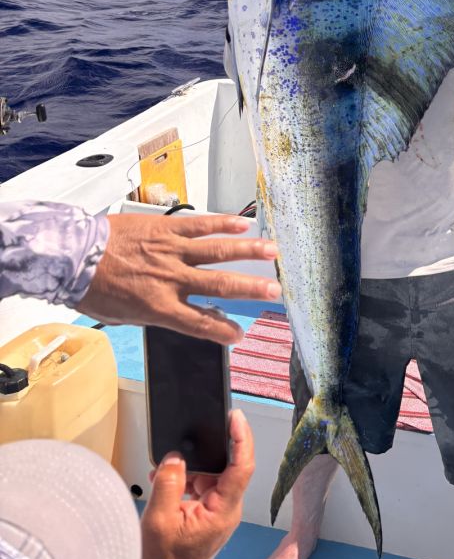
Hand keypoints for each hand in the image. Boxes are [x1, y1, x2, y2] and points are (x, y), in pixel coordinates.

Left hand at [77, 211, 280, 343]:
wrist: (73, 257)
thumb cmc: (94, 288)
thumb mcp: (124, 315)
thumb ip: (156, 315)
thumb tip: (177, 315)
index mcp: (159, 307)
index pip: (201, 323)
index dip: (223, 330)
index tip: (240, 334)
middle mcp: (170, 279)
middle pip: (220, 286)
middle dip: (251, 289)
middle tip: (275, 290)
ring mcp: (170, 252)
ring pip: (217, 251)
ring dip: (248, 251)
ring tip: (272, 251)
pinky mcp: (165, 229)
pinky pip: (200, 226)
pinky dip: (223, 224)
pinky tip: (242, 225)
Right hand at [140, 408, 254, 558]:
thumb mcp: (159, 520)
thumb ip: (169, 483)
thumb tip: (175, 456)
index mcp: (223, 511)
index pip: (242, 467)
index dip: (241, 438)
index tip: (235, 417)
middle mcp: (227, 509)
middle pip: (229, 466)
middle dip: (209, 450)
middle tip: (193, 435)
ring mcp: (219, 511)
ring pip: (213, 474)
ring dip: (192, 467)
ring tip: (168, 468)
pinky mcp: (209, 513)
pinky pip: (204, 485)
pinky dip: (187, 479)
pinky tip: (170, 480)